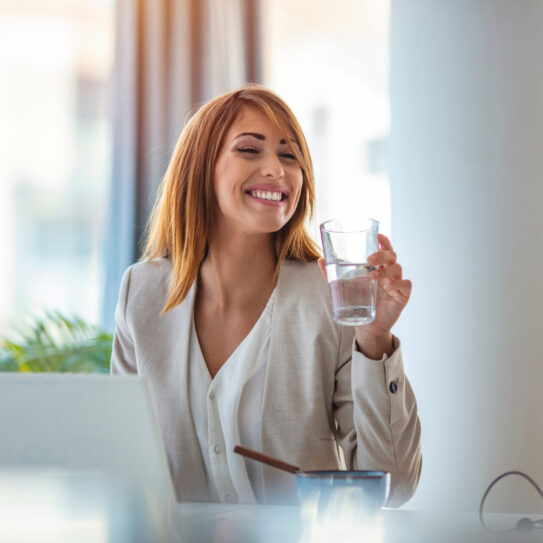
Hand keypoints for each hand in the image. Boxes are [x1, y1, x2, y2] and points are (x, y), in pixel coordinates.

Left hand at [319, 233, 411, 358]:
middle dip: (382, 254)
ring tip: (374, 277)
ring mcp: (397, 283)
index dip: (384, 241)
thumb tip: (320, 259)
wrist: (367, 325)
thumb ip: (333, 274)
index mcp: (378, 267)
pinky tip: (389, 286)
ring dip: (386, 271)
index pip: (385, 249)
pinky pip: (406, 285)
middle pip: (392, 256)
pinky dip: (398, 283)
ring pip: (397, 269)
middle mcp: (389, 273)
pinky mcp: (402, 296)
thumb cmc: (359, 301)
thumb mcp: (344, 286)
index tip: (378, 236)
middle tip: (370, 259)